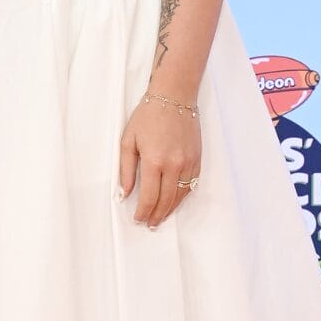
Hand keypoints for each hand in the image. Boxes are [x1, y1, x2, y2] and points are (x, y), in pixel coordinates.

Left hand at [118, 96, 201, 229]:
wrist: (174, 96)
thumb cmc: (148, 115)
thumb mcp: (128, 140)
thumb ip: (125, 170)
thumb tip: (123, 193)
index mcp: (154, 160)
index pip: (149, 196)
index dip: (143, 211)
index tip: (138, 218)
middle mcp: (174, 165)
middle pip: (166, 200)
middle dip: (156, 215)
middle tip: (149, 223)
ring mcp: (188, 162)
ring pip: (180, 195)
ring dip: (170, 210)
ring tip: (161, 218)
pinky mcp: (197, 159)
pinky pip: (191, 184)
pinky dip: (182, 196)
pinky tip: (174, 201)